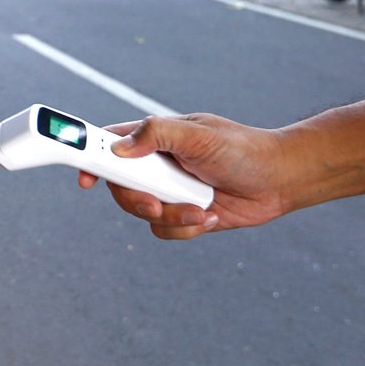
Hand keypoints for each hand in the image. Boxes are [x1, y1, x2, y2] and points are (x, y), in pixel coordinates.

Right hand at [79, 114, 288, 238]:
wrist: (280, 180)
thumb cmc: (242, 149)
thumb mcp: (198, 135)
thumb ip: (156, 134)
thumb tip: (119, 148)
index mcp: (154, 139)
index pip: (110, 144)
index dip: (89, 158)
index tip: (84, 180)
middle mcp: (156, 165)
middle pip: (121, 187)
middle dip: (136, 200)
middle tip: (156, 204)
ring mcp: (168, 190)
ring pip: (142, 213)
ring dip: (171, 216)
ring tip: (200, 209)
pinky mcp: (183, 214)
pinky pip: (164, 231)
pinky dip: (186, 228)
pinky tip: (210, 216)